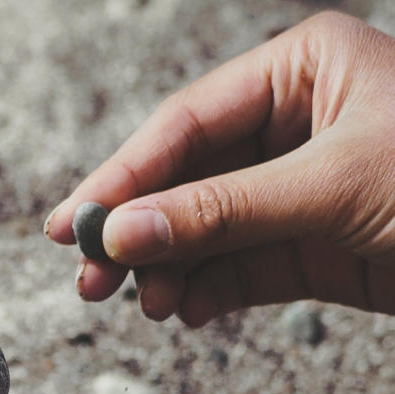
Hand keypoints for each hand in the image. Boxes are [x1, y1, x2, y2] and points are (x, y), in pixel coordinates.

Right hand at [45, 11, 394, 325]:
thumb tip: (123, 235)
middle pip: (185, 178)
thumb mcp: (333, 187)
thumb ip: (221, 212)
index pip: (186, 125)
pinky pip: (239, 267)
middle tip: (87, 278)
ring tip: (140, 306)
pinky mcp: (313, 246)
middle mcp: (294, 124)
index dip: (123, 177)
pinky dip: (206, 292)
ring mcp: (300, 188)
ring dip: (167, 269)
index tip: (71, 225)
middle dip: (138, 232)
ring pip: (206, 229)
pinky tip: (183, 311)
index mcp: (303, 71)